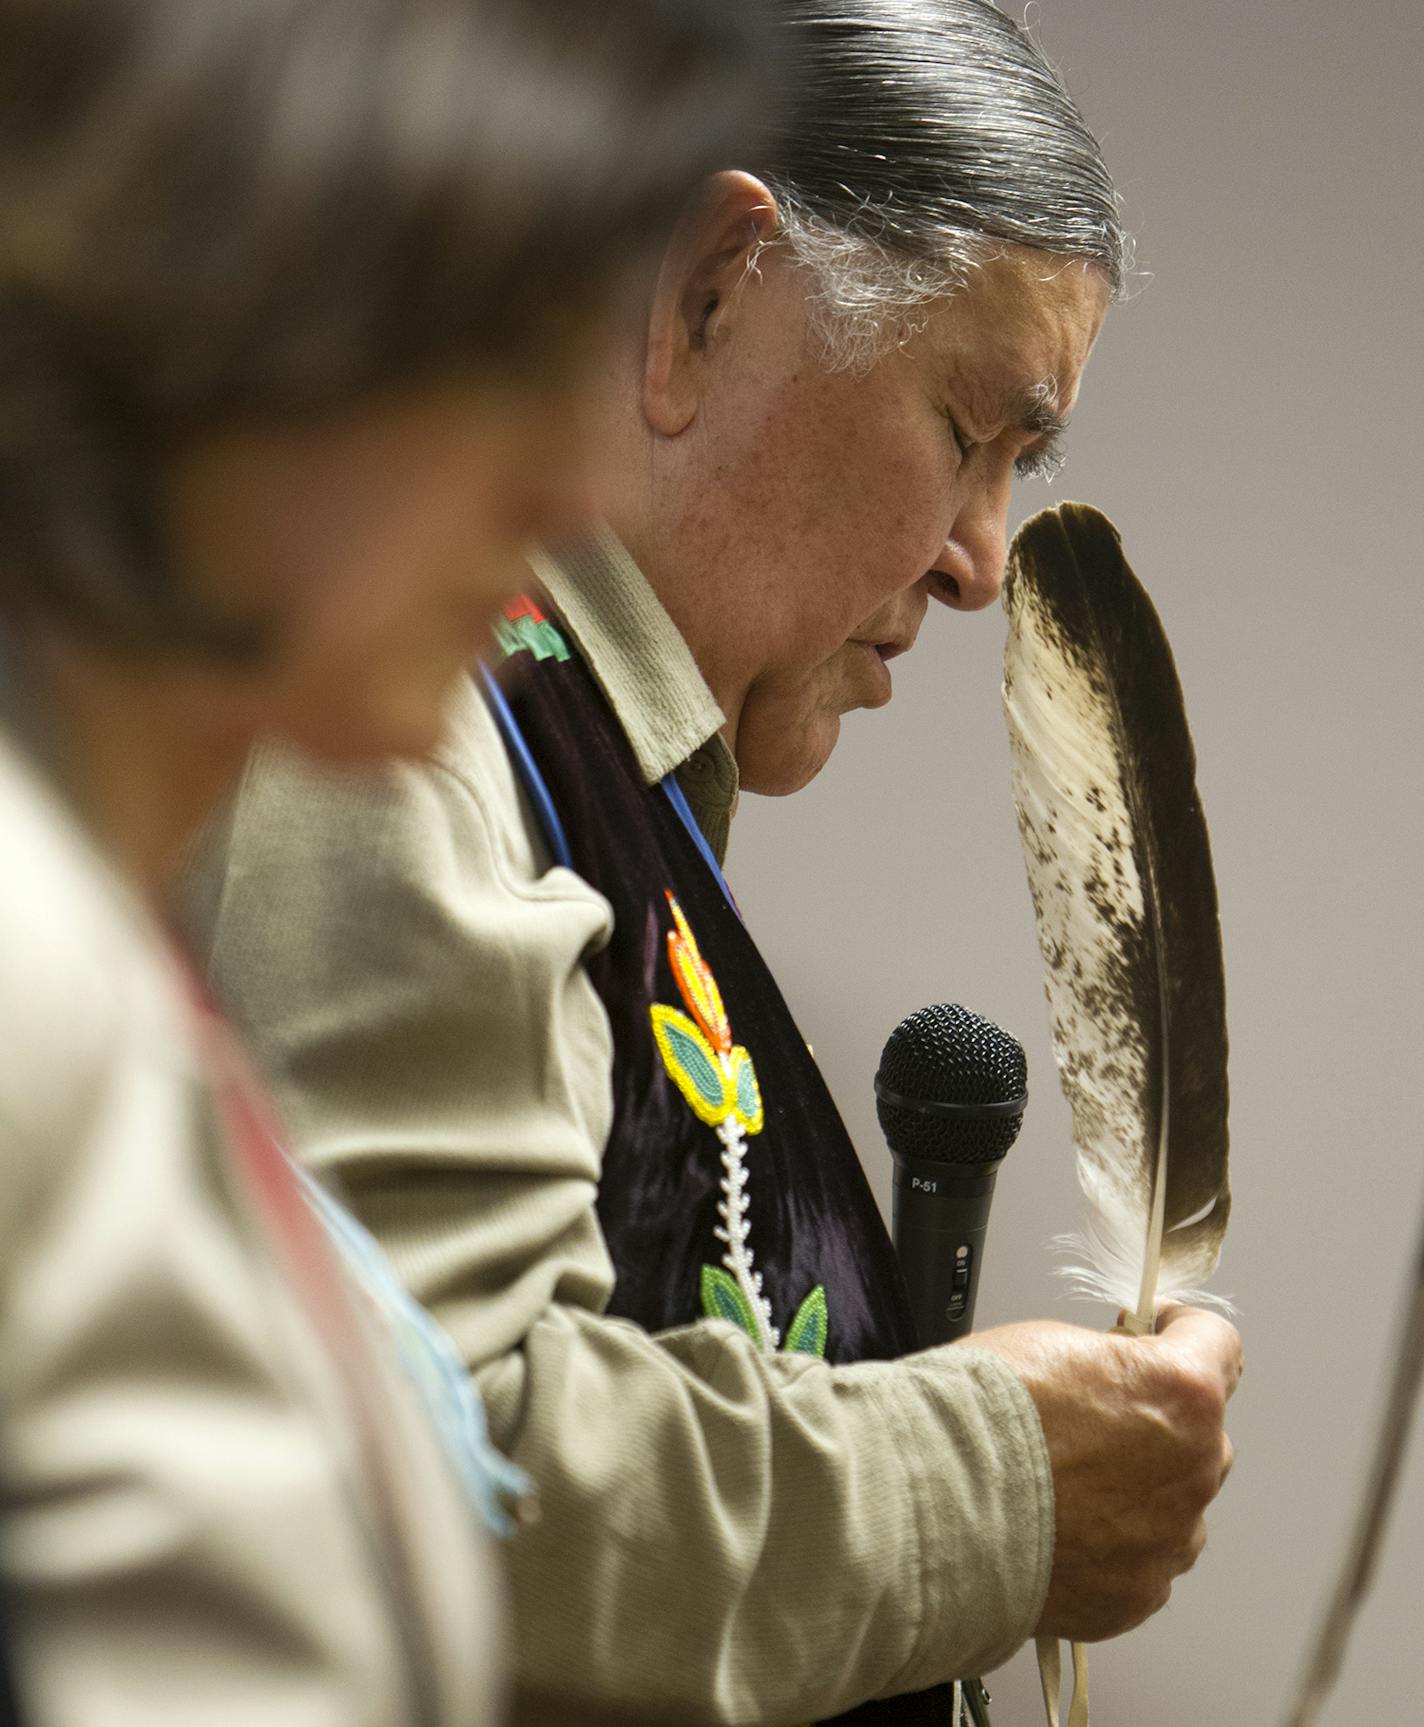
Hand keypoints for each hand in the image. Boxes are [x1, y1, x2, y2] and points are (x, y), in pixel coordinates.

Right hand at [969, 1303, 1242, 1641]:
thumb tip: (1111, 1377)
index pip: (1219, 1344)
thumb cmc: (980, 1417)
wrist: (932, 1503)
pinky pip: (1141, 1561)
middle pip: (1200, 1433)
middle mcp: (1193, 1468)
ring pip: (1173, 1504)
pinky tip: (1057, 1528)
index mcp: (1181, 1393)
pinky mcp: (1136, 1595)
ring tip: (1065, 1485)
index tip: (1154, 1333)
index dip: (1179, 1331)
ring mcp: (1168, 1539)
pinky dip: (1110, 1547)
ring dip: (1138, 1490)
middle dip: (1157, 1421)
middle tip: (1092, 1417)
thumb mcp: (1048, 1342)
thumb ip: (1107, 1362)